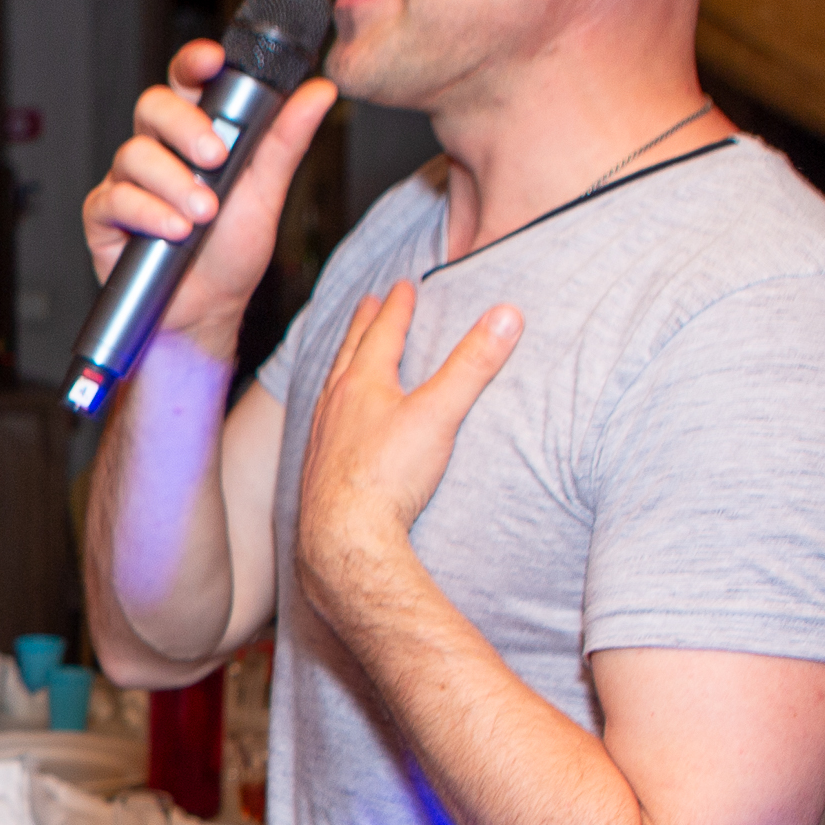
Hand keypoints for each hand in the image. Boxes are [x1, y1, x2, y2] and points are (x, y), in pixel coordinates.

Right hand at [80, 39, 336, 345]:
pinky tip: (174, 232)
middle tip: (216, 158)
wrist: (205, 311)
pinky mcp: (105, 215)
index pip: (188, 82)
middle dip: (185, 128)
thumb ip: (286, 140)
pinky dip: (148, 213)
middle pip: (153, 107)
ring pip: (134, 154)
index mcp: (194, 133)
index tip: (214, 61)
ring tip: (202, 216)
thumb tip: (319, 92)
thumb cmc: (231, 252)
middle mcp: (158, 149)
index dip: (195, 63)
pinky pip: (115, 199)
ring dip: (174, 184)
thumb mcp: (267, 193)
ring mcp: (127, 180)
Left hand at [292, 281, 519, 619]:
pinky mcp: (317, 473)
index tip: (402, 286)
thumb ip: (473, 365)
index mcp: (362, 384)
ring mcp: (320, 439)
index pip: (381, 333)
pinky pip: (322, 428)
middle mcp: (334, 406)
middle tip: (365, 304)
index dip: (395, 308)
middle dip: (362, 326)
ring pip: (330, 390)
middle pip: (348, 354)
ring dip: (342, 367)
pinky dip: (332, 411)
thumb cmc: (388, 476)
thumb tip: (507, 314)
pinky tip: (335, 426)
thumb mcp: (440, 413)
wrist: (343, 538)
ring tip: (347, 358)